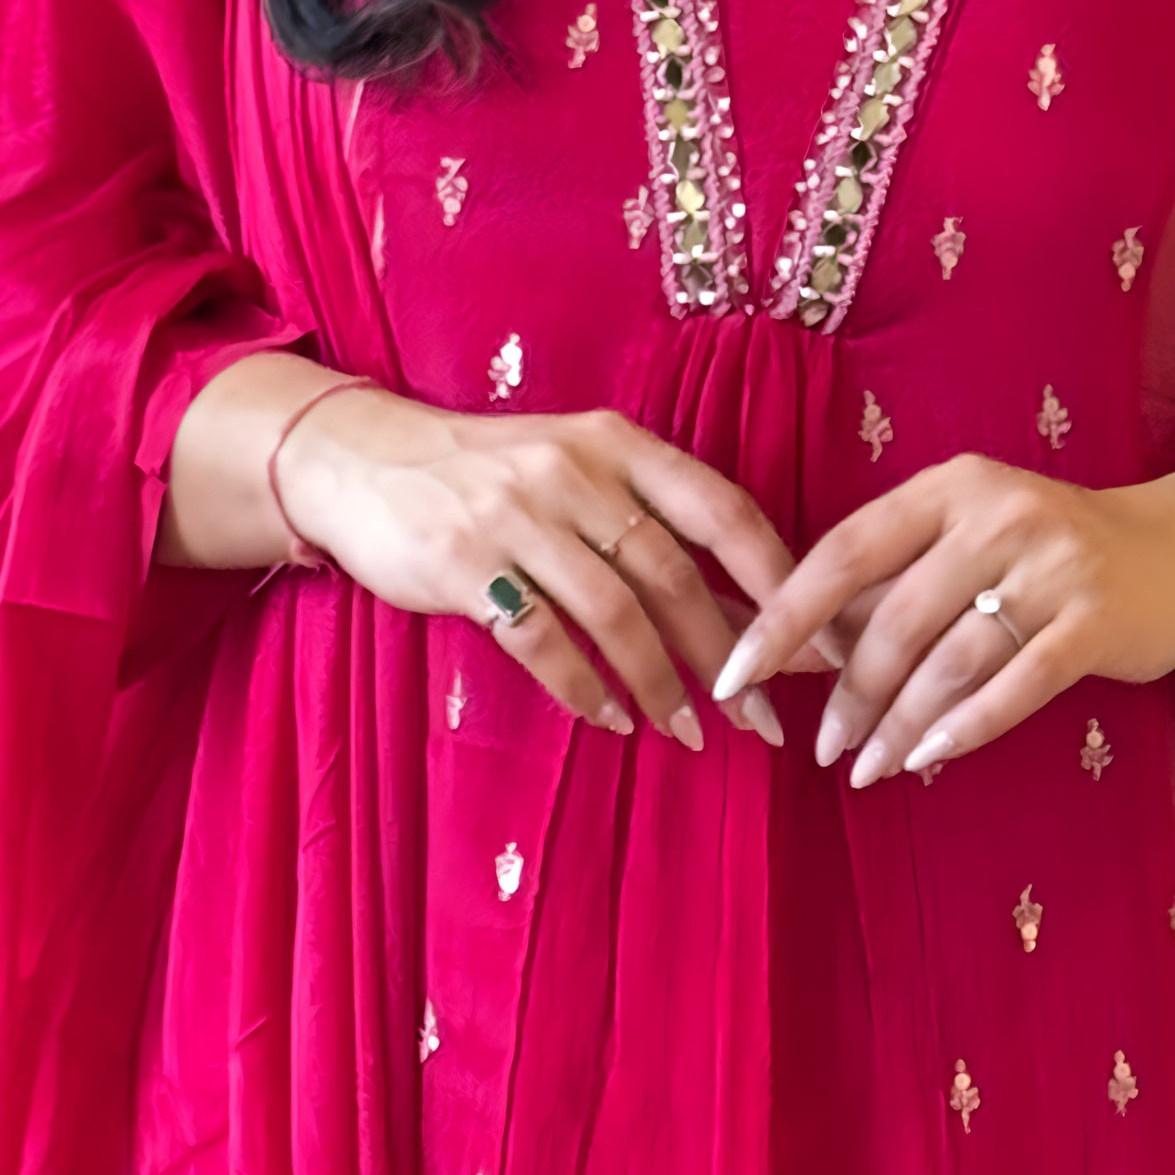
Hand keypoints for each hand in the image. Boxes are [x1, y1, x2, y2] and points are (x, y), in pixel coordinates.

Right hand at [167, 362, 794, 748]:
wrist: (360, 460)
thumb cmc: (488, 475)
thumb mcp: (575, 470)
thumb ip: (649, 524)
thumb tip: (747, 612)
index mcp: (618, 441)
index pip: (721, 510)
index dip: (776, 581)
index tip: (814, 646)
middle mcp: (574, 469)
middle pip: (673, 573)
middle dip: (725, 655)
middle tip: (760, 717)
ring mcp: (515, 513)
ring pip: (614, 613)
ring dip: (658, 683)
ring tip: (686, 733)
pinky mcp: (462, 561)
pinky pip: (541, 639)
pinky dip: (584, 688)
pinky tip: (610, 719)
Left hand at [710, 454, 1174, 787]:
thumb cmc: (1046, 556)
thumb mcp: (967, 544)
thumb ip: (891, 585)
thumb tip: (795, 652)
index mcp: (948, 488)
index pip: (842, 552)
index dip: (782, 617)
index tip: (735, 672)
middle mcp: (997, 514)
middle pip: (894, 618)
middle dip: (848, 692)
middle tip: (824, 744)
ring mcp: (1052, 565)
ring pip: (948, 660)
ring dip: (898, 723)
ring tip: (867, 767)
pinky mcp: (1095, 619)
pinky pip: (1013, 686)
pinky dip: (962, 728)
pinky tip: (926, 759)